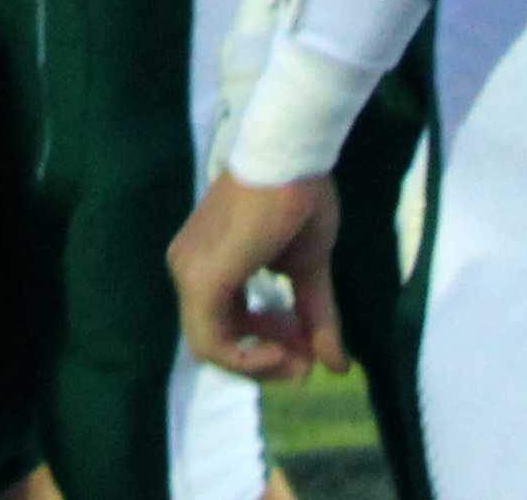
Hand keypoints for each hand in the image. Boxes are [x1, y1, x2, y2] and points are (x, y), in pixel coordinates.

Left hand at [167, 168, 339, 382]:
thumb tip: (340, 369)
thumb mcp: (309, 268)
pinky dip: (247, 358)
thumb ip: (315, 317)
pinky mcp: (200, 280)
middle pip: (219, 341)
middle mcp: (186, 269)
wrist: (290, 157)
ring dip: (260, 362)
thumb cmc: (298, 199)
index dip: (267, 347)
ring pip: (212, 348)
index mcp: (207, 263)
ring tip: (300, 355)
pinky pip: (212, 343)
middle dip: (267, 358)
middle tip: (306, 358)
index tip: (307, 347)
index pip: (226, 327)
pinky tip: (283, 350)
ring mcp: (188, 274)